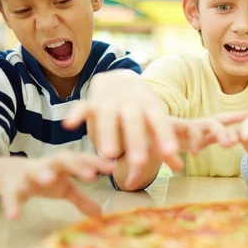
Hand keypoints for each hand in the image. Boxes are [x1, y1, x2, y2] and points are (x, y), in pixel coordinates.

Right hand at [0, 151, 114, 219]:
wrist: (8, 173)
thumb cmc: (46, 177)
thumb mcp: (65, 188)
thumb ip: (81, 198)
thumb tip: (100, 214)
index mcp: (65, 164)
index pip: (84, 159)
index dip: (98, 163)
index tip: (113, 168)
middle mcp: (49, 165)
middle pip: (63, 159)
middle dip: (77, 165)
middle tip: (90, 175)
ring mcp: (29, 174)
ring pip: (35, 171)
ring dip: (42, 174)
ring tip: (49, 180)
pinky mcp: (11, 187)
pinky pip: (11, 195)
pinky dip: (12, 204)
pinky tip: (15, 216)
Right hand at [63, 70, 181, 176]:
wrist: (120, 79)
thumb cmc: (142, 110)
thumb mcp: (156, 123)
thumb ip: (167, 146)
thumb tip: (178, 168)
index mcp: (152, 108)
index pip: (160, 122)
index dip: (165, 136)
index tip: (171, 153)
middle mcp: (132, 104)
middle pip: (134, 122)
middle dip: (136, 141)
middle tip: (139, 163)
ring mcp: (111, 102)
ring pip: (109, 117)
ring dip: (108, 133)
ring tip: (109, 154)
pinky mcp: (91, 103)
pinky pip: (82, 107)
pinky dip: (76, 114)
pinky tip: (69, 125)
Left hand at [110, 111, 247, 190]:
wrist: (146, 121)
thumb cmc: (147, 140)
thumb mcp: (141, 154)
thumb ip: (136, 169)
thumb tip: (127, 185)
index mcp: (173, 128)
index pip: (186, 131)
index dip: (193, 139)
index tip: (194, 152)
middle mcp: (187, 125)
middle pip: (203, 125)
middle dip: (217, 133)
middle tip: (226, 143)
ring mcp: (197, 127)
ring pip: (215, 124)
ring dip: (227, 128)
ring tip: (242, 131)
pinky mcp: (205, 131)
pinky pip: (221, 123)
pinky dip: (233, 119)